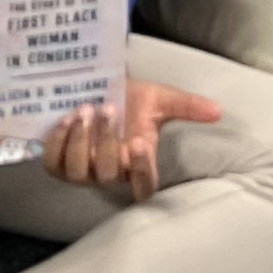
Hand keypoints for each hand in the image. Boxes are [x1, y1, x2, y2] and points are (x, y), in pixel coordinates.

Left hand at [43, 76, 224, 200]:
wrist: (98, 86)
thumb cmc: (132, 98)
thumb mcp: (161, 99)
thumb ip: (188, 106)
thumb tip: (218, 110)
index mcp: (138, 162)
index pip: (144, 186)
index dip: (141, 172)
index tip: (140, 142)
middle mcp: (110, 173)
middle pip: (108, 175)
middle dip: (107, 141)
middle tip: (108, 108)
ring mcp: (82, 171)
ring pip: (78, 172)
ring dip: (81, 142)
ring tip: (84, 111)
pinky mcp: (58, 163)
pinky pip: (54, 164)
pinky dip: (59, 142)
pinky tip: (66, 119)